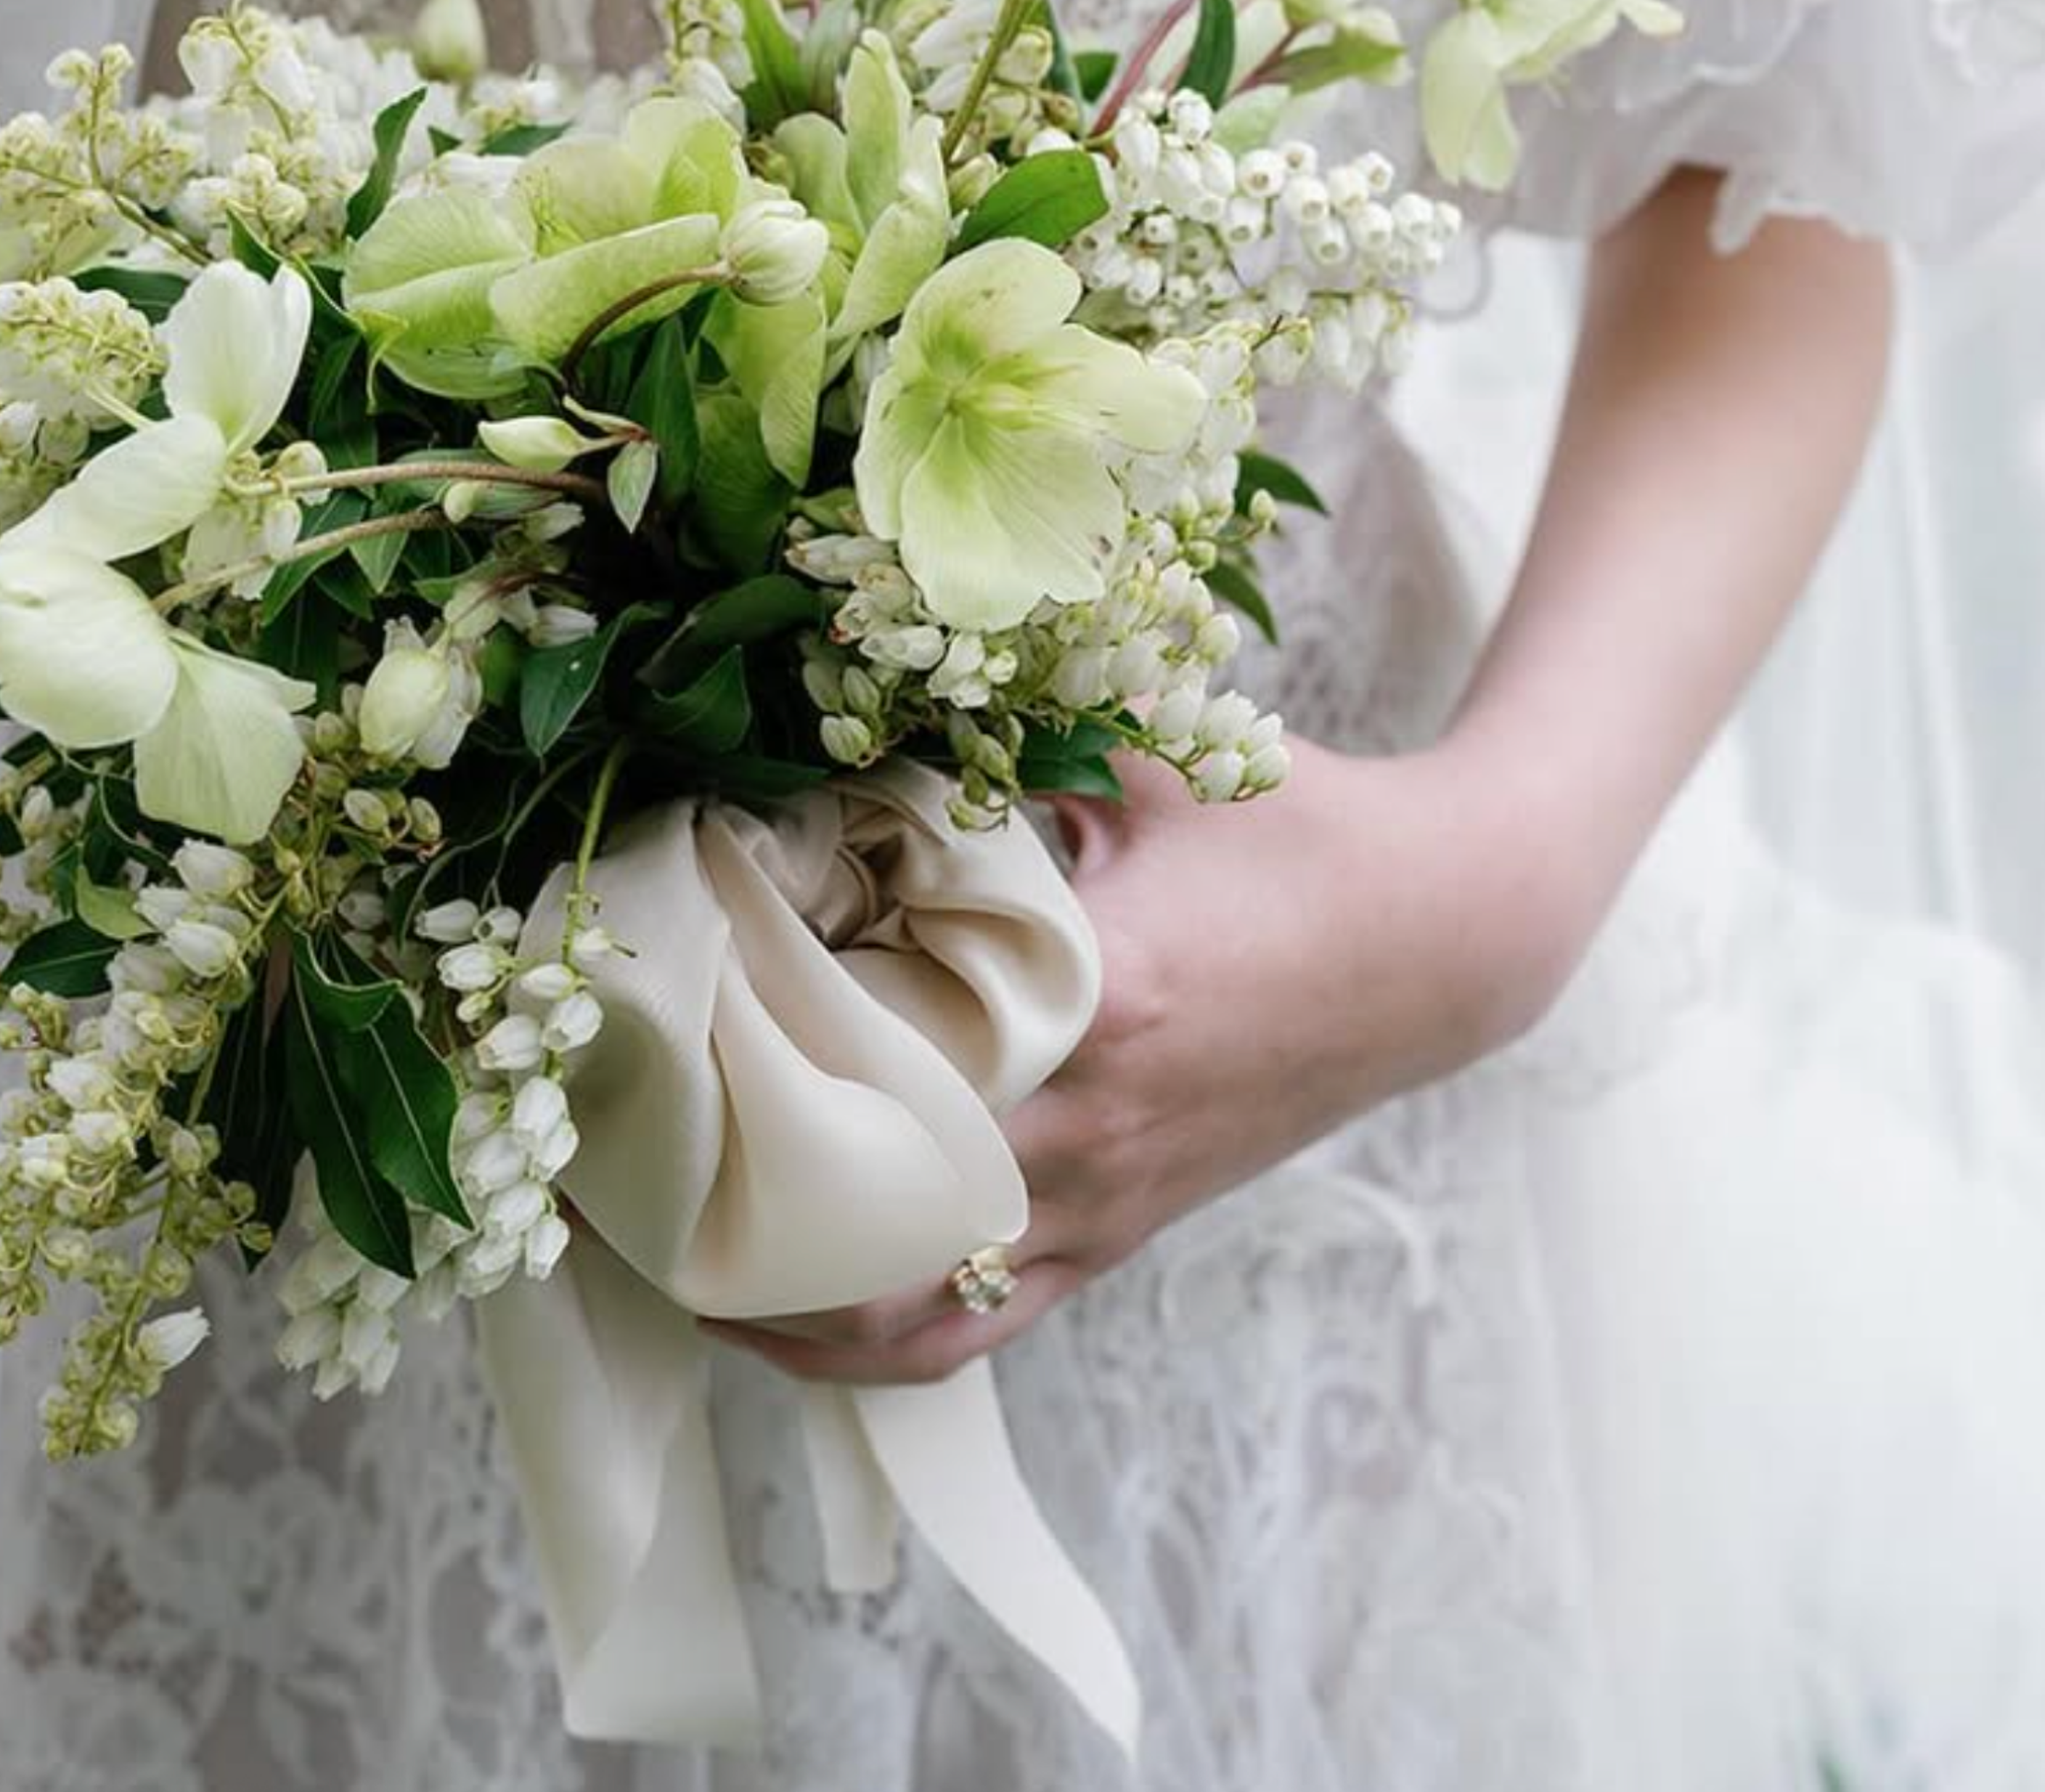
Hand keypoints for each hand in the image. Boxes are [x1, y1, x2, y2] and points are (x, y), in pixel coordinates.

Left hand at [701, 731, 1583, 1390]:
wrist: (1445, 934)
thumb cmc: (1297, 826)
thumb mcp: (1153, 753)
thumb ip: (1008, 735)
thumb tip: (843, 701)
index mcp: (1088, 995)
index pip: (878, 1047)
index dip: (750, 1049)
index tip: (641, 1018)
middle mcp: (1085, 1125)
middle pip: (862, 1205)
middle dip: (723, 1197)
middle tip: (599, 1154)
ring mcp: (1103, 1200)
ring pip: (905, 1308)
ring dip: (774, 1301)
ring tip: (656, 1251)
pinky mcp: (1121, 1236)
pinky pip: (978, 1331)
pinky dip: (868, 1343)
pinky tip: (785, 1320)